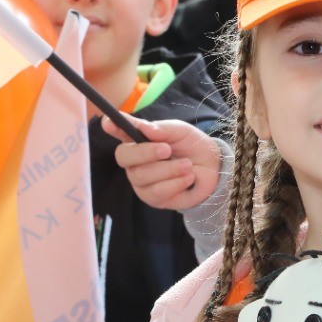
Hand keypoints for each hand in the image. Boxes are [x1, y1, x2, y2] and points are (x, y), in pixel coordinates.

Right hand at [103, 115, 221, 210]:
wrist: (212, 169)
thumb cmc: (192, 147)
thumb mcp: (181, 131)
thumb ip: (162, 129)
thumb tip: (144, 128)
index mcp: (138, 140)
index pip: (118, 131)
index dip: (111, 127)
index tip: (108, 123)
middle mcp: (134, 161)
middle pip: (123, 157)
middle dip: (145, 153)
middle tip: (167, 149)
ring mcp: (141, 181)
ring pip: (142, 176)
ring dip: (169, 169)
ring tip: (187, 165)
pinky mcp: (153, 199)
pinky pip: (157, 192)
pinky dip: (176, 183)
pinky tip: (188, 178)